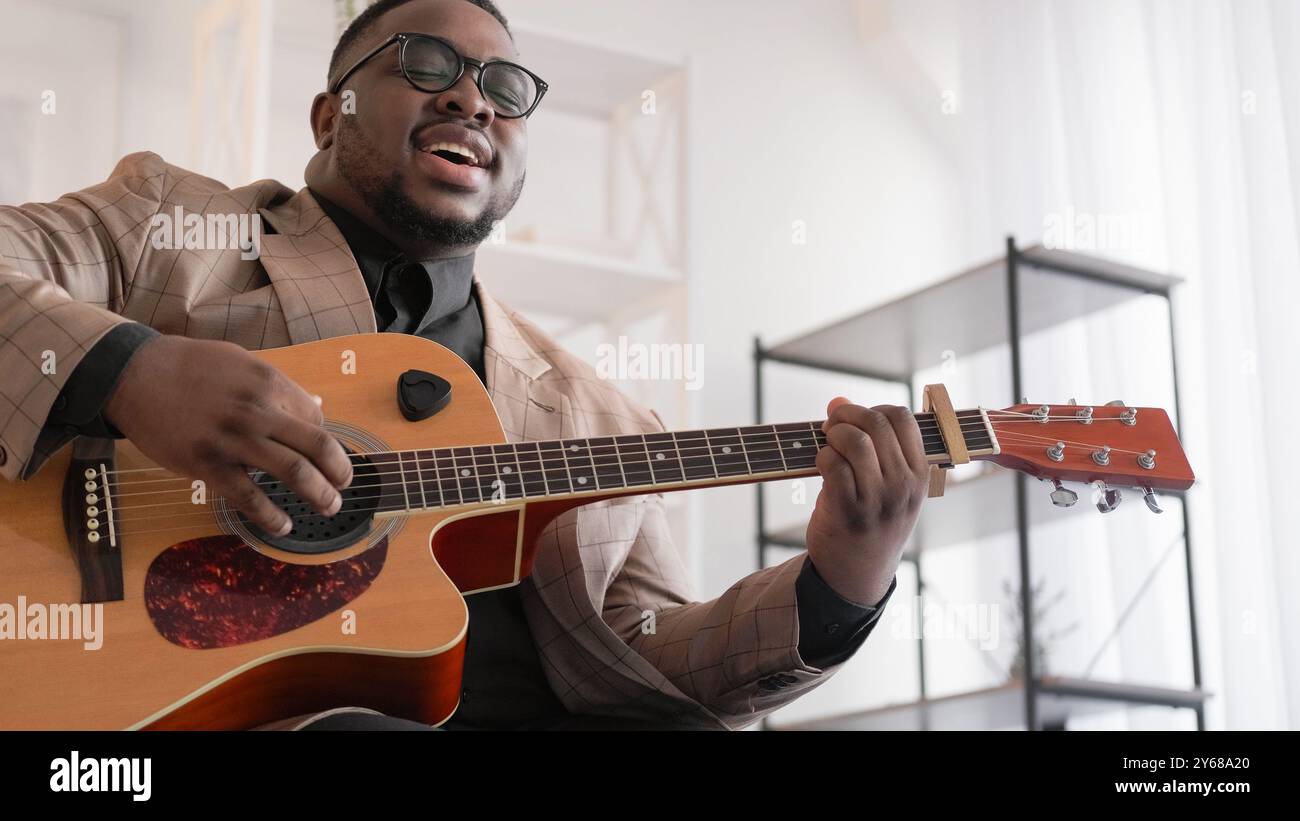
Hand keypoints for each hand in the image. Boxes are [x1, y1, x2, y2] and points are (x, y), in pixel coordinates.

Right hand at [103, 335, 352, 534]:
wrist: (134, 374)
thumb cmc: (189, 366)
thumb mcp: (242, 362)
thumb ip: (278, 387)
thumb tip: (315, 408)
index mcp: (270, 383)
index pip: (316, 418)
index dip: (325, 439)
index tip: (325, 453)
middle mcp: (258, 411)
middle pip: (317, 446)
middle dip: (339, 471)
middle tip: (345, 485)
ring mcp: (234, 440)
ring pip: (293, 472)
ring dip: (319, 494)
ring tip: (329, 507)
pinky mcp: (207, 464)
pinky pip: (249, 497)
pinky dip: (271, 516)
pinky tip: (284, 525)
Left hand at [805, 397, 928, 606]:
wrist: (858, 572)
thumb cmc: (871, 520)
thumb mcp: (891, 486)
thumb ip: (873, 445)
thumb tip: (838, 400)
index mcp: (920, 475)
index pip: (904, 419)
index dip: (874, 409)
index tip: (858, 419)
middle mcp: (903, 486)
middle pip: (876, 424)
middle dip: (847, 415)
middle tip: (832, 424)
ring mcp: (877, 500)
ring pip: (855, 442)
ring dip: (834, 434)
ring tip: (827, 443)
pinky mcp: (848, 511)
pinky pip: (833, 465)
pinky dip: (822, 456)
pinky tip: (822, 465)